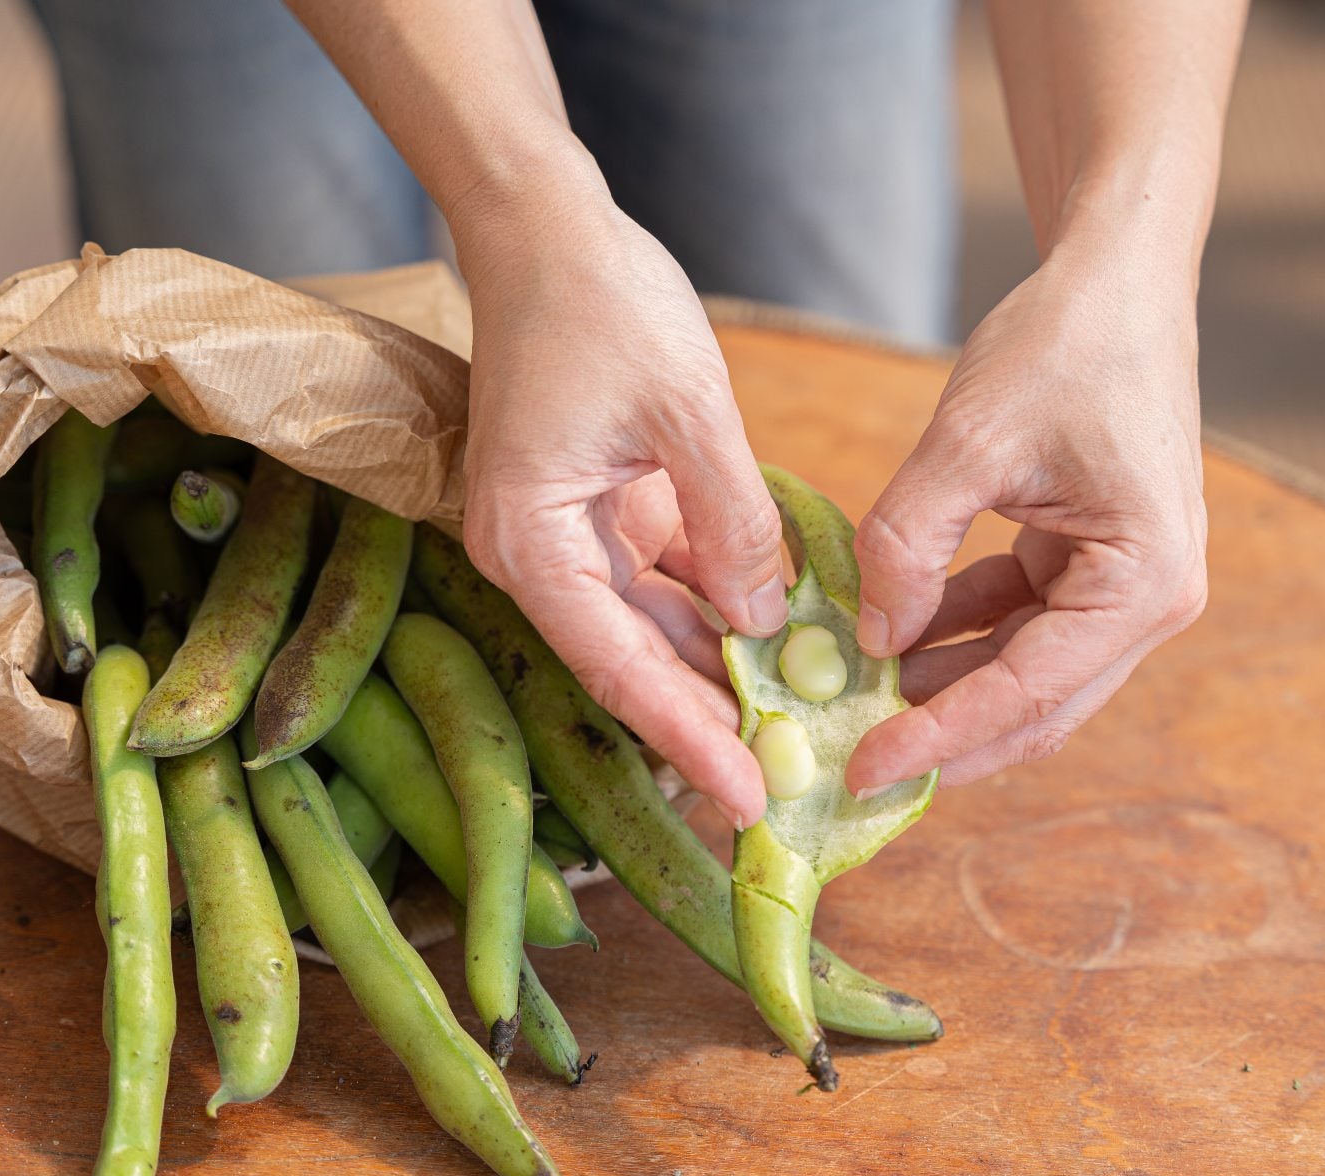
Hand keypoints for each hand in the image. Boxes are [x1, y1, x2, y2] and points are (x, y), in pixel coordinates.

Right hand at [451, 171, 784, 829]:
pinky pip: (661, 585)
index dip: (687, 738)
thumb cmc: (601, 303)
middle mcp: (537, 555)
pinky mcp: (598, 514)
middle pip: (630, 666)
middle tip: (781, 789)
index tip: (745, 798)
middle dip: (705, 725)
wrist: (545, 228)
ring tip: (791, 733)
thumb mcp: (687, 411)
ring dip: (715, 677)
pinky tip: (776, 649)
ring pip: (649, 633)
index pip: (619, 669)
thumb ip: (730, 521)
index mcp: (533, 541)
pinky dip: (715, 615)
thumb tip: (764, 620)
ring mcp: (565, 537)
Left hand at [845, 239, 1207, 794]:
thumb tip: (869, 639)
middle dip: (944, 738)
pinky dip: (957, 636)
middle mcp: (1153, 603)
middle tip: (852, 764)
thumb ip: (909, 544)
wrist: (1120, 279)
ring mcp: (1128, 588)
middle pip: (1037, 707)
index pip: (1027, 692)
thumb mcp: (968, 441)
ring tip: (856, 701)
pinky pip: (1020, 625)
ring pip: (1025, 675)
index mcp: (1144, 582)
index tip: (860, 770)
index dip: (938, 738)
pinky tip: (889, 637)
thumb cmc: (1062, 345)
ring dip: (945, 690)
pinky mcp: (1096, 566)